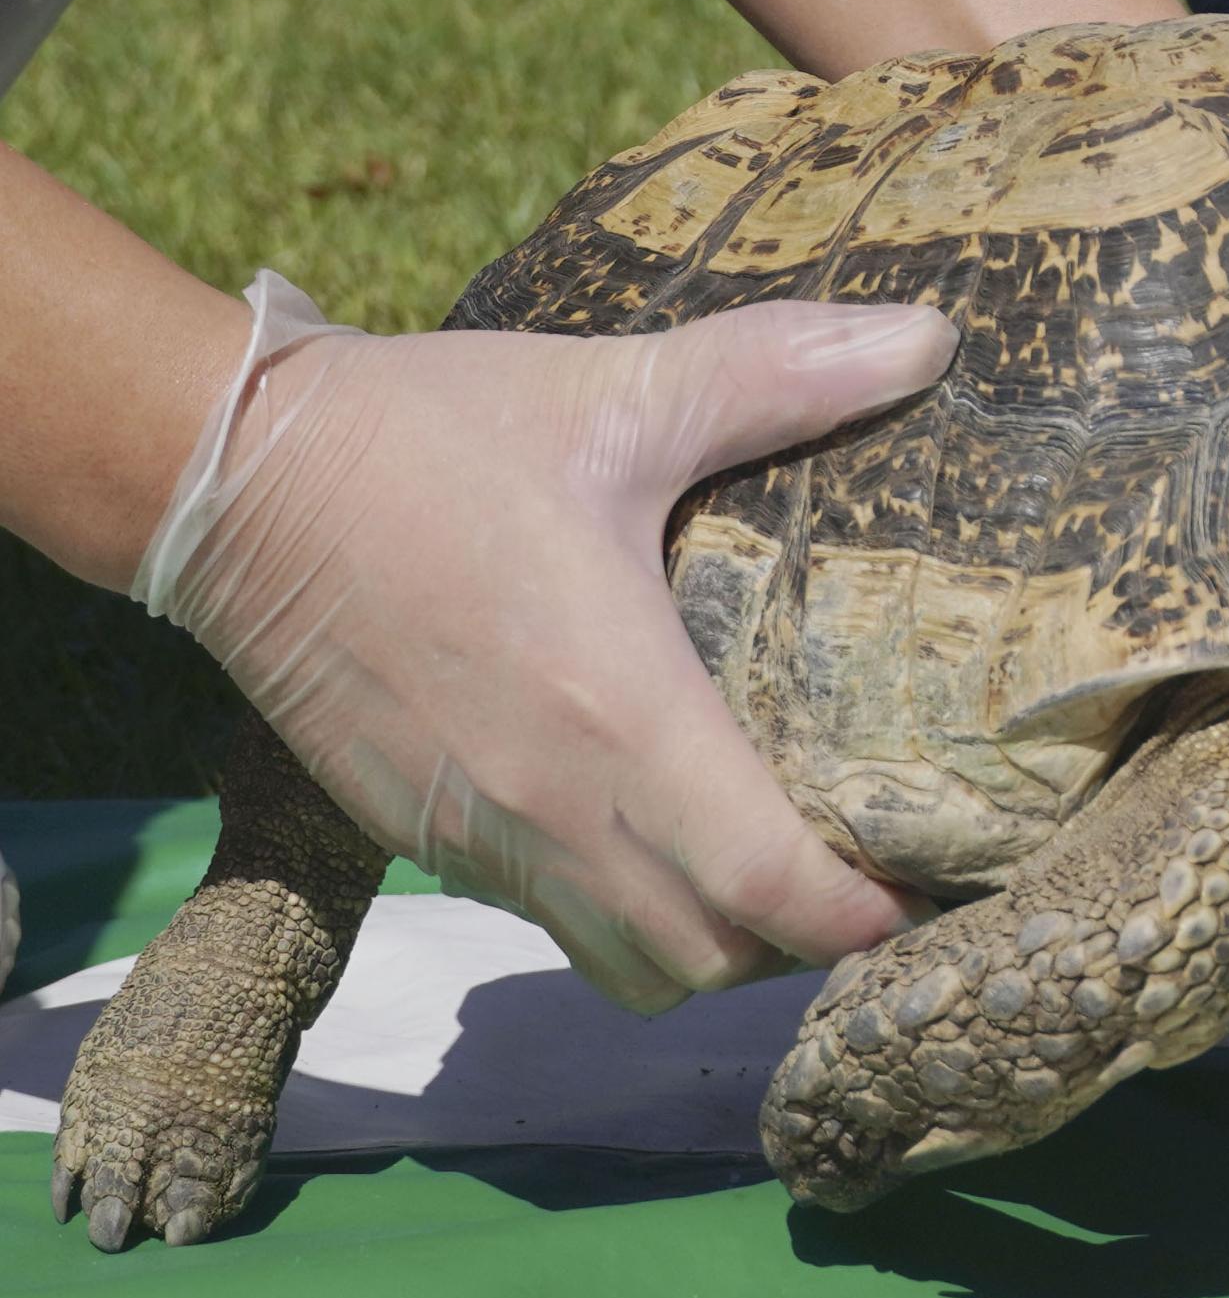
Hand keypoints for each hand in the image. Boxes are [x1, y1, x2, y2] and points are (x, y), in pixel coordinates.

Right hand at [144, 286, 957, 1012]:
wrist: (227, 481)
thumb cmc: (430, 438)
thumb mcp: (620, 392)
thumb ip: (781, 374)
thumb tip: (931, 336)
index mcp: (619, 716)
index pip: (763, 889)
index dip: (856, 916)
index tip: (926, 894)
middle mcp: (551, 807)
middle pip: (707, 959)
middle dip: (802, 941)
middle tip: (870, 870)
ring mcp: (476, 834)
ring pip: (621, 960)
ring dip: (707, 944)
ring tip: (773, 869)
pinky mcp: (417, 831)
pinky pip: (546, 917)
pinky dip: (621, 913)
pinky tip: (659, 835)